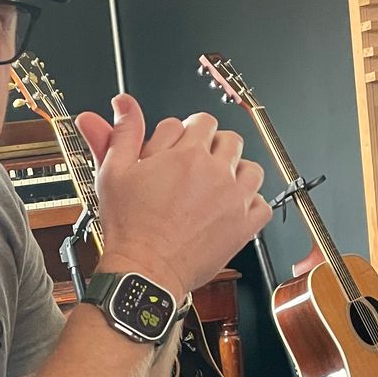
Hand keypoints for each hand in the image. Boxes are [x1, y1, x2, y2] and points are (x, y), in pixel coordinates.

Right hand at [74, 94, 270, 296]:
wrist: (144, 272)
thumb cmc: (129, 228)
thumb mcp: (114, 172)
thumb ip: (123, 133)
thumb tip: (123, 104)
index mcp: (186, 154)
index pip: (200, 121)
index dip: (186, 133)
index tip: (178, 150)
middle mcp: (215, 171)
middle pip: (229, 139)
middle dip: (212, 148)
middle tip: (194, 169)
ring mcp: (234, 198)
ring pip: (251, 167)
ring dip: (235, 172)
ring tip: (214, 187)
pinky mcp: (244, 226)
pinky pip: (263, 204)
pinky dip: (251, 204)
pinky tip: (230, 210)